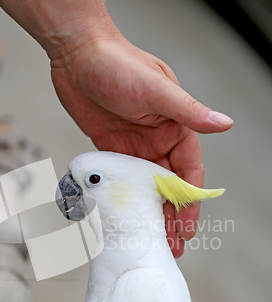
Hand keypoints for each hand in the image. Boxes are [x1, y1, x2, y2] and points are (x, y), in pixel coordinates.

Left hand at [50, 33, 232, 256]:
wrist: (76, 53)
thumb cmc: (118, 63)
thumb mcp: (156, 88)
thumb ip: (188, 111)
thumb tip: (225, 124)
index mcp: (176, 127)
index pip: (188, 173)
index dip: (189, 202)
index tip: (187, 228)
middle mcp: (158, 140)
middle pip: (168, 187)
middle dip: (171, 217)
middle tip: (171, 247)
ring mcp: (134, 147)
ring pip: (146, 189)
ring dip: (149, 214)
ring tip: (151, 241)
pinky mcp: (111, 150)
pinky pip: (122, 181)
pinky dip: (125, 200)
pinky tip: (125, 219)